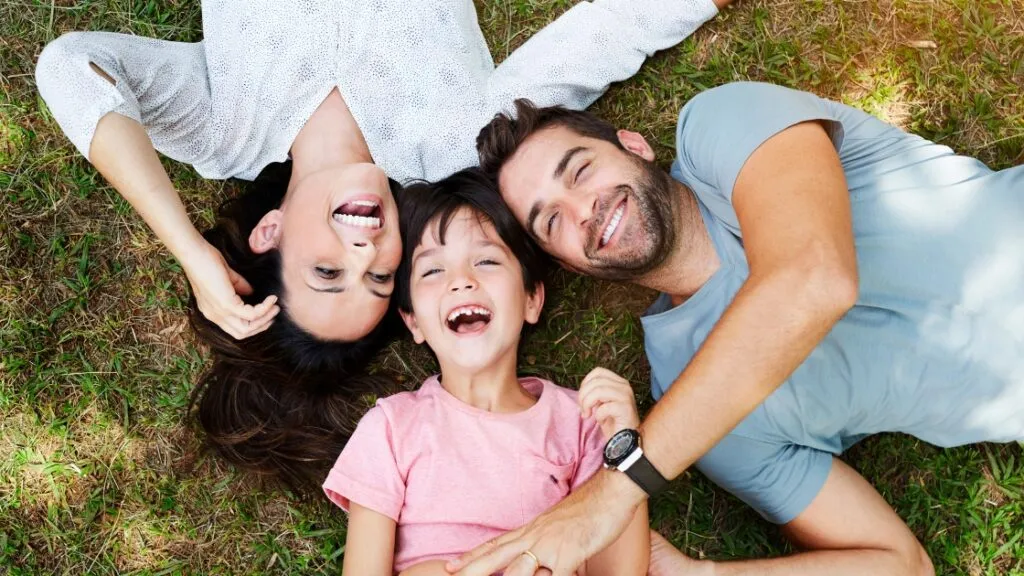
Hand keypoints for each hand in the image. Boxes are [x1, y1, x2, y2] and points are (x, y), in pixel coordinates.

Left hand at [182, 240, 278, 338]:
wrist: (194, 253)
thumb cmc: (205, 260)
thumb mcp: (226, 277)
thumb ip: (239, 286)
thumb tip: (252, 292)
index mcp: (213, 311)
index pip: (234, 328)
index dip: (252, 324)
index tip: (266, 313)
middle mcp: (215, 316)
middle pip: (242, 333)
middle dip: (261, 325)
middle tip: (274, 312)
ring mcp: (220, 312)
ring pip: (247, 328)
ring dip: (264, 319)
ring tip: (275, 307)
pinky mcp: (226, 305)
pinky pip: (251, 314)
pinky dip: (264, 308)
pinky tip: (271, 299)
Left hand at [448, 469, 645, 575]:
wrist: (613, 490)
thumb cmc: (593, 508)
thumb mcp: (562, 526)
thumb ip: (548, 542)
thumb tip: (539, 560)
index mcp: (534, 529)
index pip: (497, 544)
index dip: (473, 555)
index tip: (452, 565)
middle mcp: (536, 536)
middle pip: (496, 555)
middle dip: (471, 568)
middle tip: (449, 574)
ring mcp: (550, 545)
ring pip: (517, 570)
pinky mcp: (568, 554)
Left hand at [579, 367, 639, 438]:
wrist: (625, 441)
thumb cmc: (612, 422)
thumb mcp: (602, 402)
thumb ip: (595, 392)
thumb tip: (583, 388)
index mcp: (619, 382)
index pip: (598, 372)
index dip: (585, 383)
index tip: (582, 398)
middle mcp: (624, 386)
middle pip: (595, 381)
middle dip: (583, 396)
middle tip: (583, 410)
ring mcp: (626, 396)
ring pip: (598, 391)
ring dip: (587, 404)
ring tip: (587, 415)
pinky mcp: (626, 409)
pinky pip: (604, 407)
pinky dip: (598, 415)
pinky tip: (602, 421)